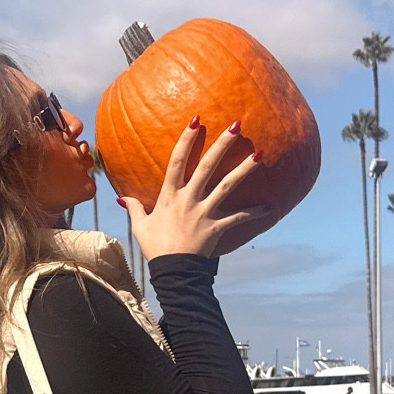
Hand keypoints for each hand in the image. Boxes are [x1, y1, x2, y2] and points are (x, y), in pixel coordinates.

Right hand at [119, 120, 274, 259]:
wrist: (172, 272)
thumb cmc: (155, 248)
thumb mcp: (140, 227)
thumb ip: (134, 208)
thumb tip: (123, 197)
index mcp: (169, 196)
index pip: (177, 161)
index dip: (186, 140)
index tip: (196, 121)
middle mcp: (188, 199)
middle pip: (207, 167)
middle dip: (222, 145)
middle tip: (236, 125)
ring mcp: (204, 212)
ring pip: (227, 186)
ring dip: (244, 169)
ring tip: (260, 154)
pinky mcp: (216, 227)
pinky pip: (239, 218)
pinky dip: (255, 212)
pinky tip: (270, 207)